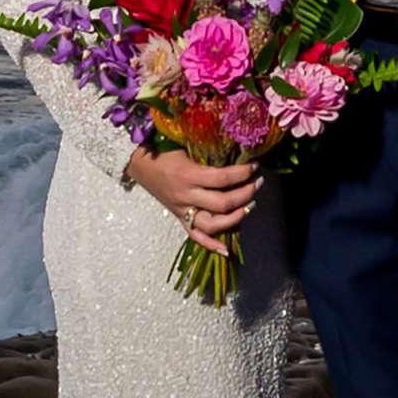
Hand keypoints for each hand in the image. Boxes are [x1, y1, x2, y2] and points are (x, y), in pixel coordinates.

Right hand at [124, 150, 262, 256]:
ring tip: (250, 206)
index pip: (222, 179)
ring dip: (236, 217)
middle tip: (258, 184)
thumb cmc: (165, 150)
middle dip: (245, 194)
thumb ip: (209, 152)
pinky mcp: (179, 218)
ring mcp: (182, 210)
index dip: (242, 173)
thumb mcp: (186, 146)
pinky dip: (211, 245)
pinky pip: (195, 236)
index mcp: (188, 175)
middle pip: (222, 203)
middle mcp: (186, 196)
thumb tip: (239, 151)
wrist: (139, 163)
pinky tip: (226, 251)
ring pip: (212, 224)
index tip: (255, 167)